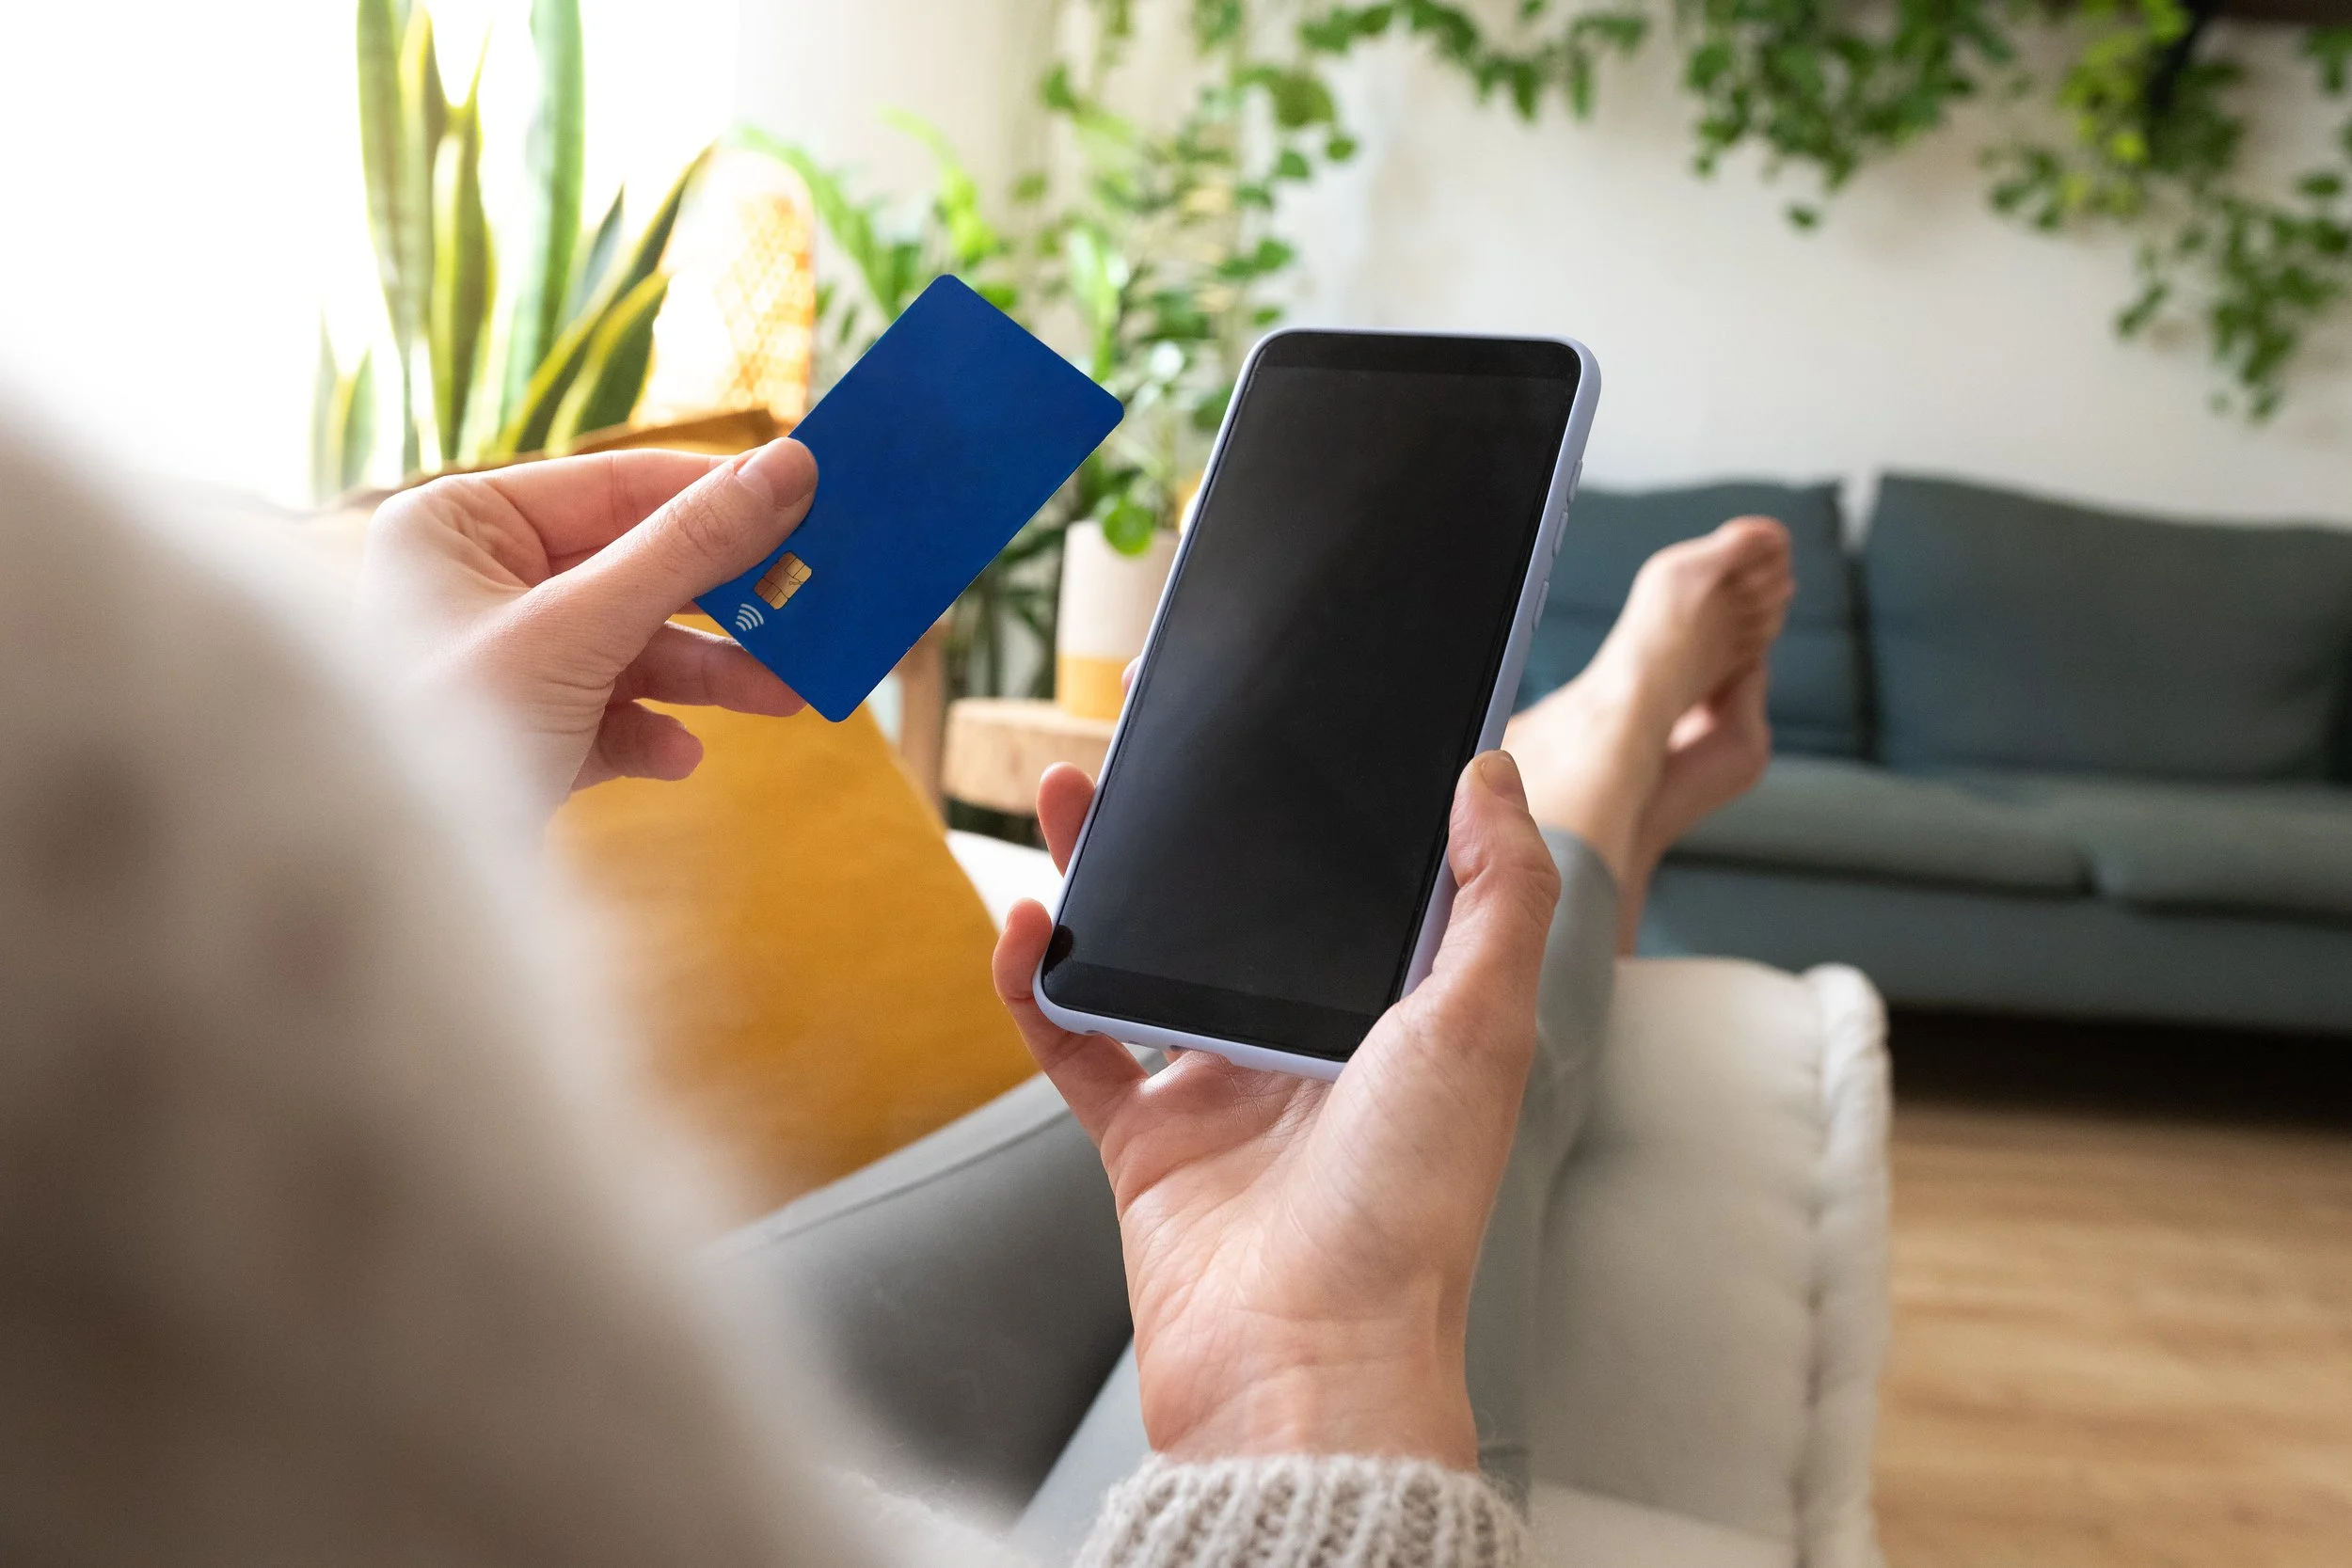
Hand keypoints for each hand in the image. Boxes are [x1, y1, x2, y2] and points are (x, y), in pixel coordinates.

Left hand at [357, 440, 817, 814]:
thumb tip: (787, 470)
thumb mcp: (578, 630)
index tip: (813, 496)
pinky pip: (613, 716)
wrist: (397, 895)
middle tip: (815, 599)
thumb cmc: (448, 734)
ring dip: (711, 677)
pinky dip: (654, 735)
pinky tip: (679, 757)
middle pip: (637, 569)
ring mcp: (507, 663)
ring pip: (637, 648)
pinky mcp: (529, 736)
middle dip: (725, 602)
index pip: (616, 487)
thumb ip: (686, 549)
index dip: (718, 493)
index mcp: (461, 525)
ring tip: (788, 696)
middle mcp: (479, 584)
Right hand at [990, 751, 1560, 1468]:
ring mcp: (1222, 1092)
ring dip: (1102, 876)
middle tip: (1152, 741)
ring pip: (1146, 957)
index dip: (1326, 804)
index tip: (1293, 721)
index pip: (1357, 883)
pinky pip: (1074, 1042)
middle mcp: (1310, 1047)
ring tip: (1065, 794)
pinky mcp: (1145, 1140)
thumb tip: (1492, 776)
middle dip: (1193, 824)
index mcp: (1400, 1017)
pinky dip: (1037, 985)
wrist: (1304, 1359)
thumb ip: (1497, 894)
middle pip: (1238, 908)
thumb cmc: (1407, 1208)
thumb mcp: (1483, 1025)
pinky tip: (1024, 926)